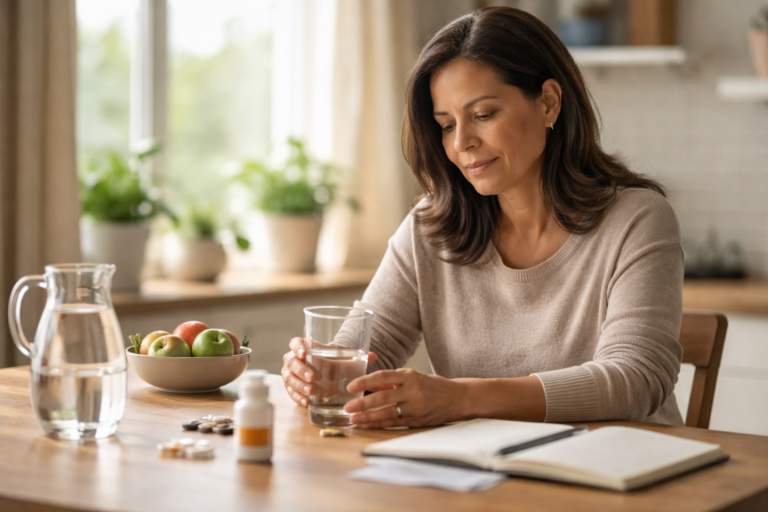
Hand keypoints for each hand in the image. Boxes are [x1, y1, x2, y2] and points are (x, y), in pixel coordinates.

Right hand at [281, 337, 377, 406]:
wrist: (326, 376)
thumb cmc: (332, 364)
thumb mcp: (342, 360)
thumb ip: (356, 357)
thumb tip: (373, 356)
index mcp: (304, 347)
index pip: (295, 342)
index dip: (297, 347)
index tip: (304, 353)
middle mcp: (294, 359)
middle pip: (291, 362)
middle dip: (300, 370)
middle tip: (312, 377)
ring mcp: (291, 374)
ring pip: (289, 378)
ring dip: (299, 385)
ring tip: (311, 392)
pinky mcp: (291, 388)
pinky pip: (290, 393)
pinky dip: (297, 397)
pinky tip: (306, 402)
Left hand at [343, 369, 463, 427]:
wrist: (457, 398)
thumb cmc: (433, 385)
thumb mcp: (413, 377)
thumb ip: (391, 381)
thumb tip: (369, 383)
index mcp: (410, 376)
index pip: (383, 376)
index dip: (365, 381)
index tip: (351, 386)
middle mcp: (412, 391)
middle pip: (383, 397)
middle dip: (363, 403)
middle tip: (347, 407)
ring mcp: (415, 407)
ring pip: (387, 413)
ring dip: (368, 417)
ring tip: (353, 419)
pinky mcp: (417, 420)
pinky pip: (395, 423)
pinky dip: (379, 424)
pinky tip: (367, 425)